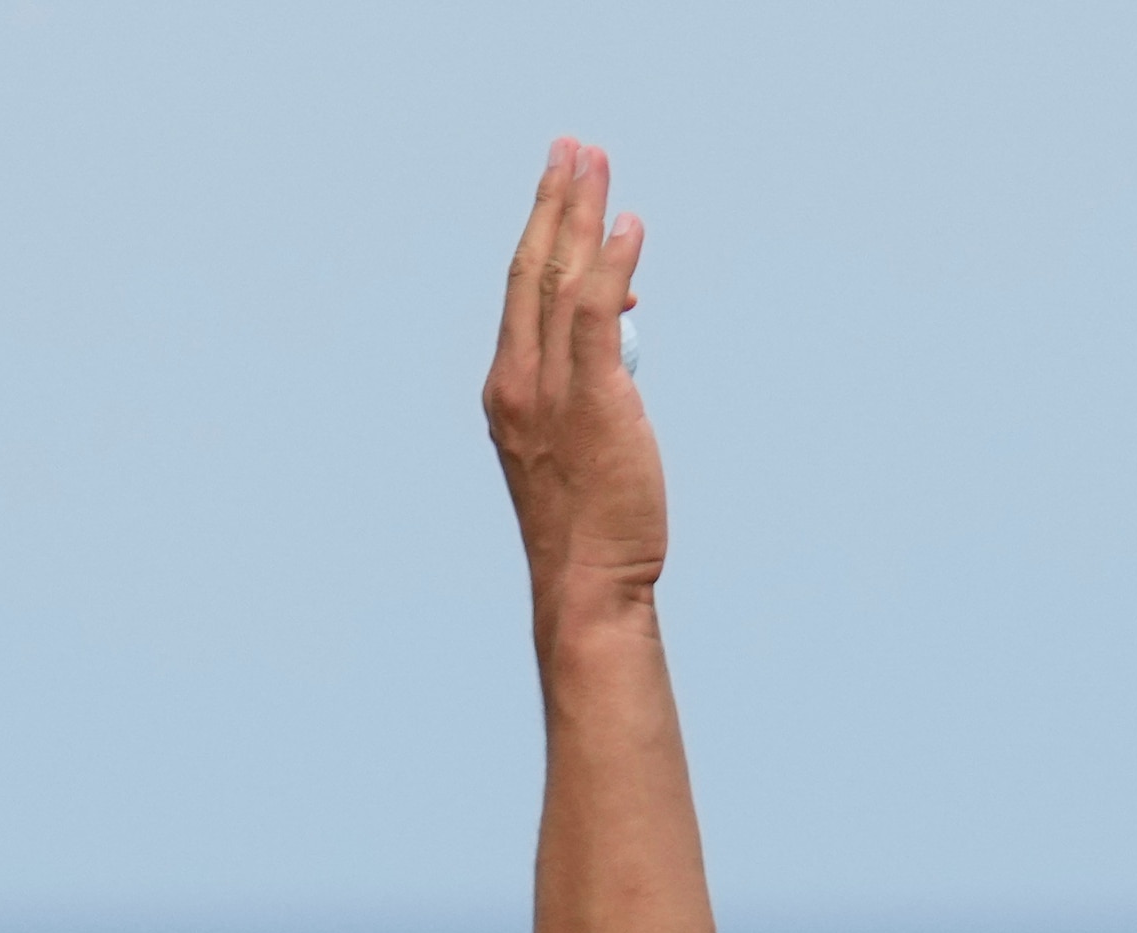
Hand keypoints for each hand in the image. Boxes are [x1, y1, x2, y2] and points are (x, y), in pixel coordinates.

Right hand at [486, 137, 664, 609]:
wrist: (587, 582)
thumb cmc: (591, 527)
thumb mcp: (582, 443)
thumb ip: (594, 381)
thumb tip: (620, 324)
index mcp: (507, 390)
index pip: (521, 293)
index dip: (540, 233)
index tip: (560, 189)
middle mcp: (517, 380)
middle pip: (530, 267)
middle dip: (552, 200)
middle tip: (571, 146)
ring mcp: (549, 389)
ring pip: (558, 278)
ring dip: (580, 212)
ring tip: (598, 160)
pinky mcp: (592, 400)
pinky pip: (596, 312)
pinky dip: (611, 263)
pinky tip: (629, 224)